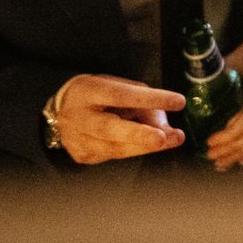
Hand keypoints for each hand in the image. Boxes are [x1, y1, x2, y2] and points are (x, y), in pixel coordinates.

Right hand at [52, 74, 184, 164]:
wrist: (63, 109)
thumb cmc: (101, 95)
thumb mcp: (121, 87)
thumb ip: (146, 103)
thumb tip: (170, 130)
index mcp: (88, 91)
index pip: (120, 94)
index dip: (150, 99)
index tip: (178, 101)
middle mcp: (78, 116)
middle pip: (108, 128)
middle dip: (139, 135)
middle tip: (164, 138)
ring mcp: (76, 139)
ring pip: (113, 148)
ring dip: (144, 146)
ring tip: (170, 140)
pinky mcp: (81, 154)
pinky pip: (112, 155)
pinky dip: (132, 150)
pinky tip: (145, 144)